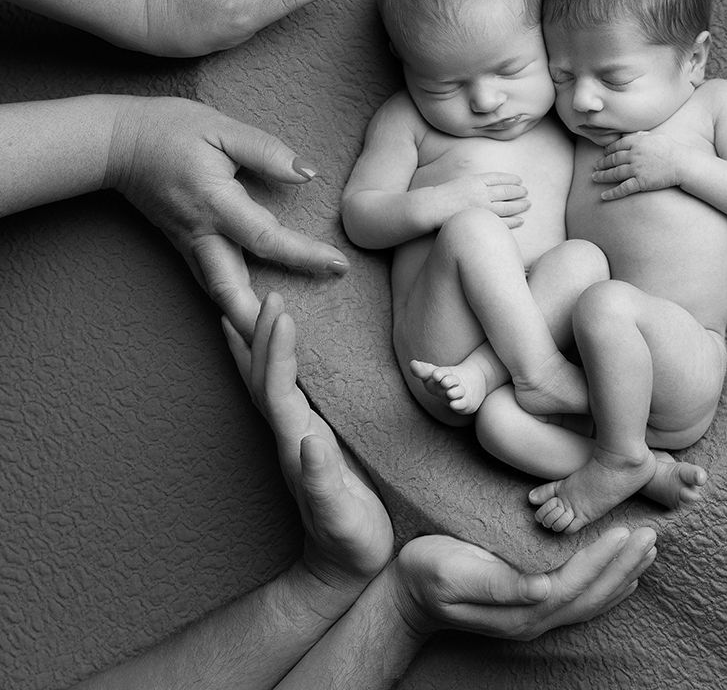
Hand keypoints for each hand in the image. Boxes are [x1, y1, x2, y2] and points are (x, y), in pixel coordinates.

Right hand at [105, 96, 348, 335]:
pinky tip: (255, 315)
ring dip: (246, 320)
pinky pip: (210, 283)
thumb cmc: (170, 130)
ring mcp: (189, 245)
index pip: (266, 238)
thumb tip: (307, 174)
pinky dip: (232, 304)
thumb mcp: (221, 128)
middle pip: (230, 290)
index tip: (338, 265)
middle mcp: (200, 233)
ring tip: (283, 335)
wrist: (116, 143)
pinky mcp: (184, 248)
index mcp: (215, 203)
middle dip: (264, 317)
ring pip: (218, 294)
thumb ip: (266, 151)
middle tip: (303, 330)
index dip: (303, 255)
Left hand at [222, 294, 393, 589]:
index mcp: (297, 443)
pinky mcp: (308, 439)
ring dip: (255, 341)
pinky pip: (284, 389)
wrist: (343, 569)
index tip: (279, 309)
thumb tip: (309, 444)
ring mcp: (295, 436)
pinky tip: (280, 350)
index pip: (279, 387)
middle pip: (261, 374)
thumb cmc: (349, 542)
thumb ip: (323, 483)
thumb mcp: (341, 517)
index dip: (275, 349)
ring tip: (247, 306)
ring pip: (266, 379)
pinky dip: (274, 362)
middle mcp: (290, 434)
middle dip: (255, 331)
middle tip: (251, 287)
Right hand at [391, 526, 656, 638]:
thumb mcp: (453, 572)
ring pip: (590, 601)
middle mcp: (532, 618)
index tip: (625, 533)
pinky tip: (625, 577)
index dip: (601, 560)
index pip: (572, 584)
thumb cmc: (427, 572)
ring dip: (622, 575)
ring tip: (648, 551)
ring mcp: (534, 617)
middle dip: (623, 566)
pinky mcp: (532, 608)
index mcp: (517, 608)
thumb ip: (497, 584)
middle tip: (651, 536)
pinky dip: (607, 589)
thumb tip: (541, 587)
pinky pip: (579, 601)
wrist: (406, 595)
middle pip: (590, 595)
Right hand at [438, 172, 529, 226]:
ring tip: (528, 204)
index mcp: (476, 179)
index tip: (519, 180)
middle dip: (518, 191)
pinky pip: (501, 221)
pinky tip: (521, 220)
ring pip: (507, 206)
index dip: (511, 179)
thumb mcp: (462, 182)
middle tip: (526, 192)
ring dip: (520, 205)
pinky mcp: (481, 220)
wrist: (432, 207)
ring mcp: (482, 206)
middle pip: (506, 190)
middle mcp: (482, 191)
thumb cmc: (444, 194)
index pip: (499, 178)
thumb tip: (490, 185)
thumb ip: (477, 183)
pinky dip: (513, 221)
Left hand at [592, 131, 680, 199]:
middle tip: (595, 166)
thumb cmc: (671, 149)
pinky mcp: (641, 182)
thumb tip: (633, 135)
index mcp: (637, 142)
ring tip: (594, 178)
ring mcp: (636, 169)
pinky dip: (612, 193)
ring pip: (614, 173)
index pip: (617, 145)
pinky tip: (603, 196)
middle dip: (602, 163)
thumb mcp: (656, 137)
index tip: (604, 153)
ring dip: (602, 176)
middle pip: (613, 159)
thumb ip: (642, 136)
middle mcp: (634, 155)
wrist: (682, 163)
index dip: (608, 150)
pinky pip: (623, 188)